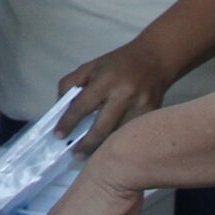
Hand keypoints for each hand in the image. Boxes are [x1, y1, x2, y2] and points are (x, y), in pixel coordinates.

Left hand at [56, 45, 176, 153]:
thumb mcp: (91, 66)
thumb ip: (71, 84)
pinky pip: (132, 134)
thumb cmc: (118, 64)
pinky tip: (112, 147)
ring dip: (103, 148)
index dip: (68, 122)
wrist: (156, 58)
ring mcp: (141, 107)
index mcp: (106, 80)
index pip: (82, 105)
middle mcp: (124, 95)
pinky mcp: (152, 115)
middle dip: (86, 144)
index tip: (58, 135)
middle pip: (102, 128)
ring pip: (118, 135)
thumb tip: (60, 108)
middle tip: (75, 154)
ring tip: (92, 156)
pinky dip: (120, 142)